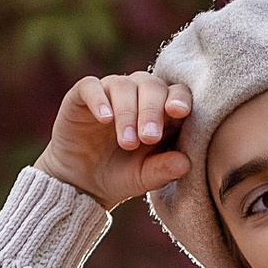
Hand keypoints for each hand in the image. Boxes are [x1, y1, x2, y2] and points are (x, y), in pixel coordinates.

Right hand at [36, 72, 193, 209]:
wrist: (82, 182)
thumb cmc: (122, 175)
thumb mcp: (144, 178)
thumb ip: (164, 170)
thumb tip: (186, 163)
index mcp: (163, 110)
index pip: (178, 93)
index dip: (180, 98)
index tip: (179, 112)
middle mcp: (139, 94)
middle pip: (152, 86)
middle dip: (152, 111)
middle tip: (149, 137)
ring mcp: (111, 92)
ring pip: (124, 85)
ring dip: (128, 112)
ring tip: (128, 142)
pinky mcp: (82, 95)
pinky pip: (90, 86)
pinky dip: (99, 99)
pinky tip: (105, 119)